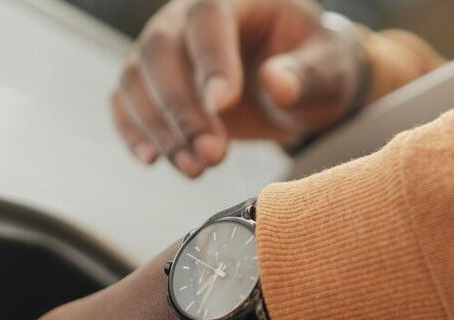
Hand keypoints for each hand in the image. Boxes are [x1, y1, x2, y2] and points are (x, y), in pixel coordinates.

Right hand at [112, 0, 369, 177]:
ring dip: (161, 129)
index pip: (209, 18)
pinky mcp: (152, 82)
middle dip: (182, 108)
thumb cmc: (319, 66)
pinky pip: (125, 100)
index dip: (211, 60)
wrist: (302, 81)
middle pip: (161, 50)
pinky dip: (133, 130)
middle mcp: (188, 16)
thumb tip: (276, 84)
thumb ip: (306, 75)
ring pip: (137, 78)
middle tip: (213, 155)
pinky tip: (152, 159)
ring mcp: (165, 47)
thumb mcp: (329, 69)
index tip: (223, 105)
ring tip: (196, 169)